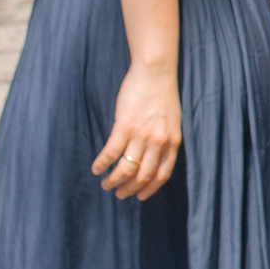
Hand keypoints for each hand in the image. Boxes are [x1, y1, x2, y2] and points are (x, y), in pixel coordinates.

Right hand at [93, 61, 182, 199]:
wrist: (156, 72)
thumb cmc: (163, 94)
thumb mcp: (173, 121)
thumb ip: (166, 139)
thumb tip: (155, 157)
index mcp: (172, 142)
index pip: (162, 175)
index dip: (149, 189)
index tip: (139, 196)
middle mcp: (158, 142)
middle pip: (143, 176)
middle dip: (129, 189)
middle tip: (119, 194)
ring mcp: (141, 135)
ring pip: (126, 169)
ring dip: (114, 181)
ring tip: (106, 185)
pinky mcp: (124, 126)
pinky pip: (111, 153)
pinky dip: (102, 164)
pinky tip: (96, 168)